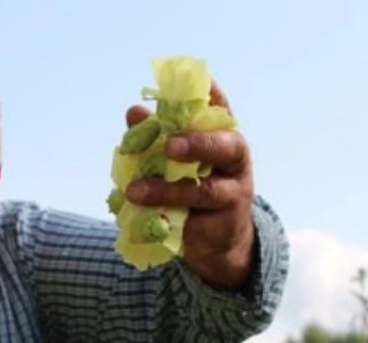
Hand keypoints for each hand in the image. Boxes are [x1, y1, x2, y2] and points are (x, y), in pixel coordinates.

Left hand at [124, 82, 255, 288]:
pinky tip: (143, 217)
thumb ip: (157, 136)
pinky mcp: (220, 224)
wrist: (217, 239)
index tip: (201, 78)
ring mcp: (232, 194)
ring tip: (133, 191)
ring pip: (204, 191)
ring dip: (166, 190)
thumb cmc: (193, 187)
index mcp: (223, 137)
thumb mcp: (176, 160)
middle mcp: (234, 162)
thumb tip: (133, 112)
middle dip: (198, 144)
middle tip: (168, 145)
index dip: (212, 93)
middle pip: (226, 146)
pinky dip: (165, 218)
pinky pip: (192, 221)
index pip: (221, 110)